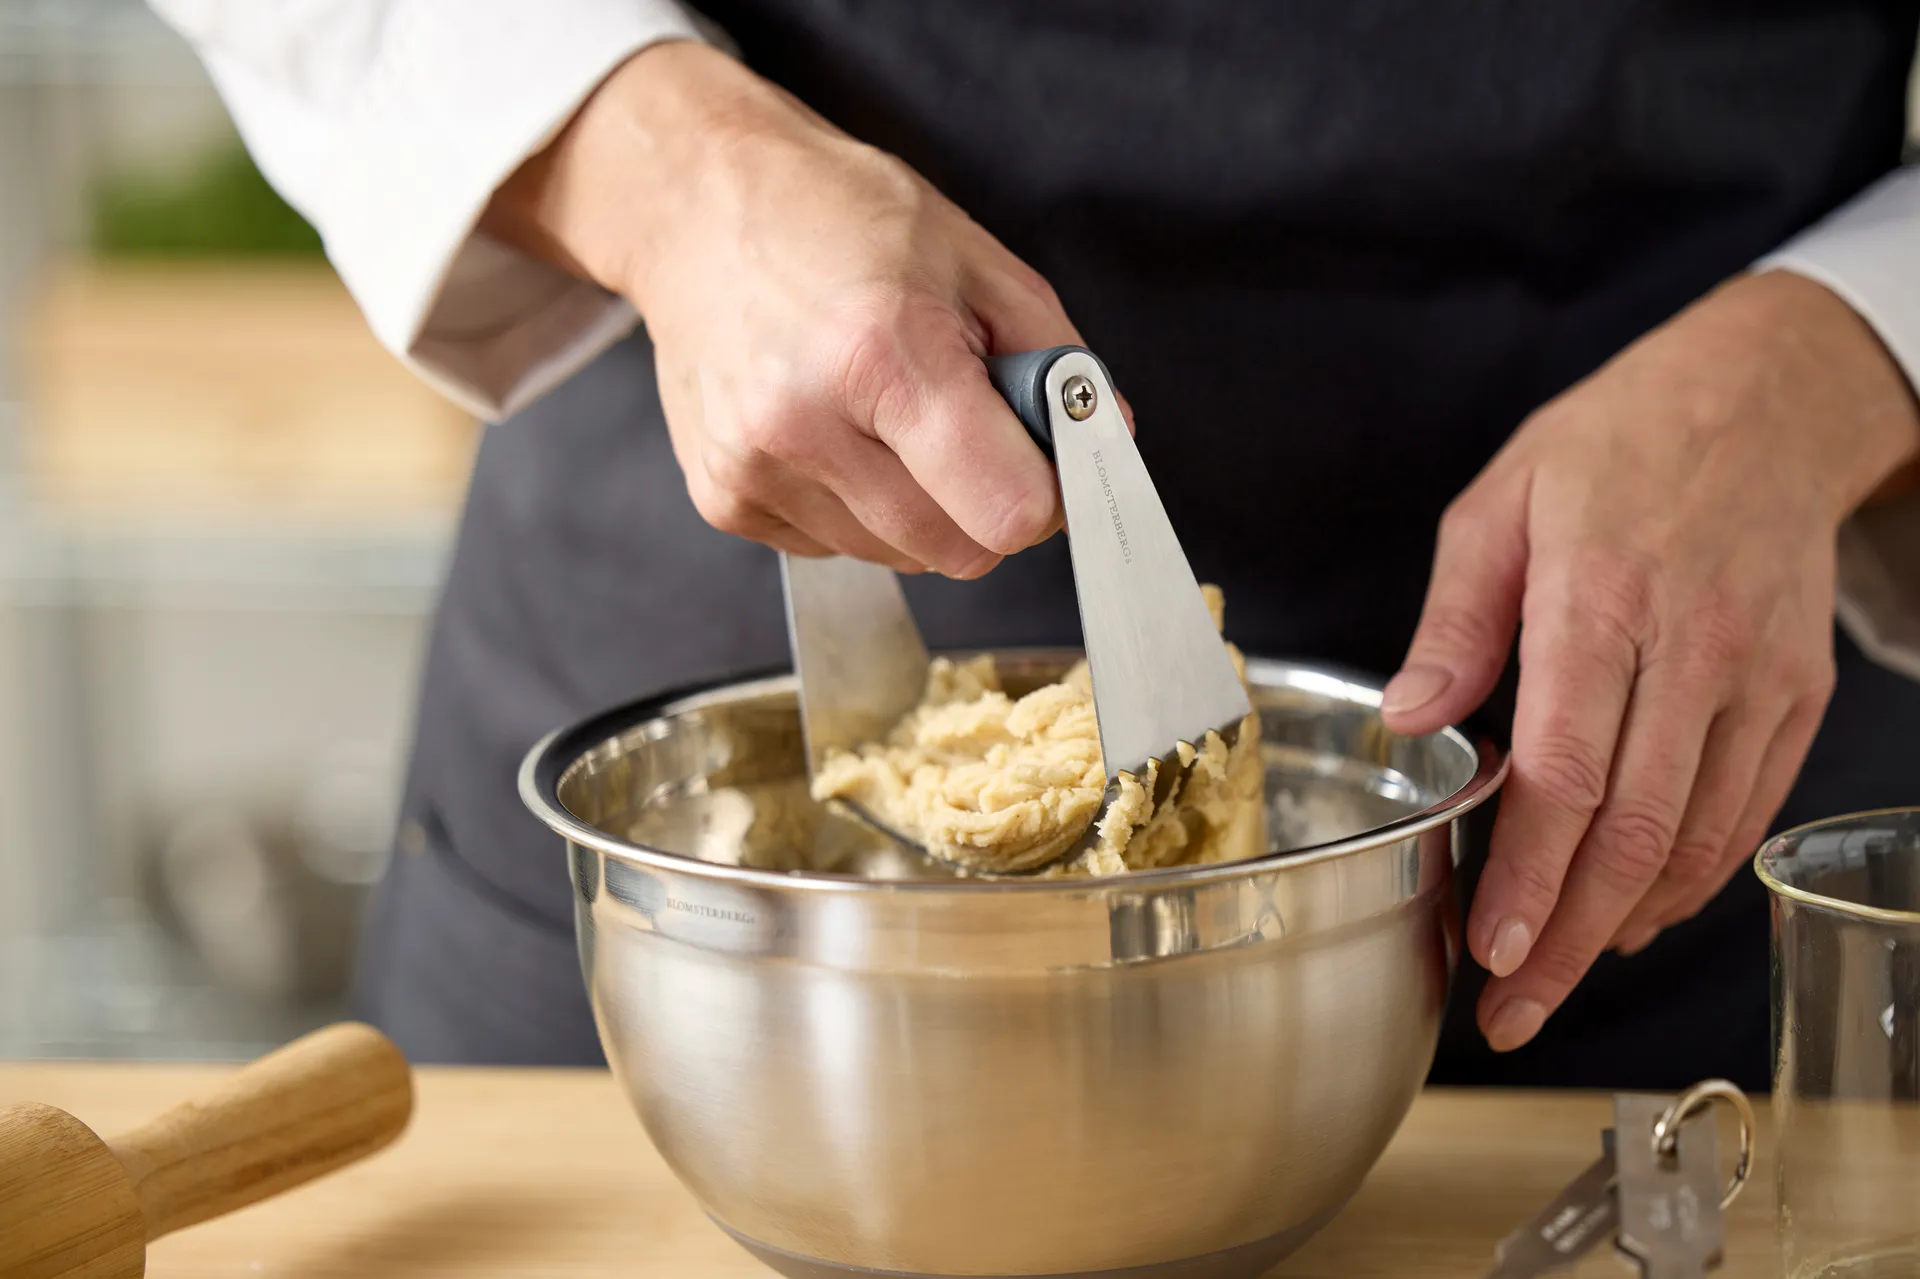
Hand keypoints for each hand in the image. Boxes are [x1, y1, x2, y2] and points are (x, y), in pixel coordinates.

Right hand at [482, 42, 1082, 577]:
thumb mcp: (975, 260)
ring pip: (901, 558)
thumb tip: (1107, 444)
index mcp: (882, 353)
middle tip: (965, 426)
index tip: (1042, 460)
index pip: (1007, 512)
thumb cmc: (836, 219)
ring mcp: (755, 469)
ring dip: (920, 507)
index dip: (1046, 495)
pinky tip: (834, 430)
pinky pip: (836, 549)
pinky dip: (857, 506)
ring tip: (885, 414)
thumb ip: (1056, 361)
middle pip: (960, 552)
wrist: (700, 206)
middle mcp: (805, 423)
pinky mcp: (724, 499)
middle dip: (986, 503)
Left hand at [1380, 270, 1919, 1051]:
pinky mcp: (1796, 695)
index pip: (1567, 774)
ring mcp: (1756, 678)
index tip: (1488, 949)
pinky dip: (1690, 877)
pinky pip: (1746, 812)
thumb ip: (1455, 621)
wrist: (1768, 400)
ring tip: (1557, 977)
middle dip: (1567, 939)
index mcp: (1598, 599)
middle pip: (1632, 831)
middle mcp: (1691, 649)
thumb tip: (1409, 719)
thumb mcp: (1501, 501)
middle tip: (1510, 1009)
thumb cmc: (1615, 444)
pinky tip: (1635, 912)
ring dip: (1626, 926)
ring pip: (1696, 838)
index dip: (1530, 877)